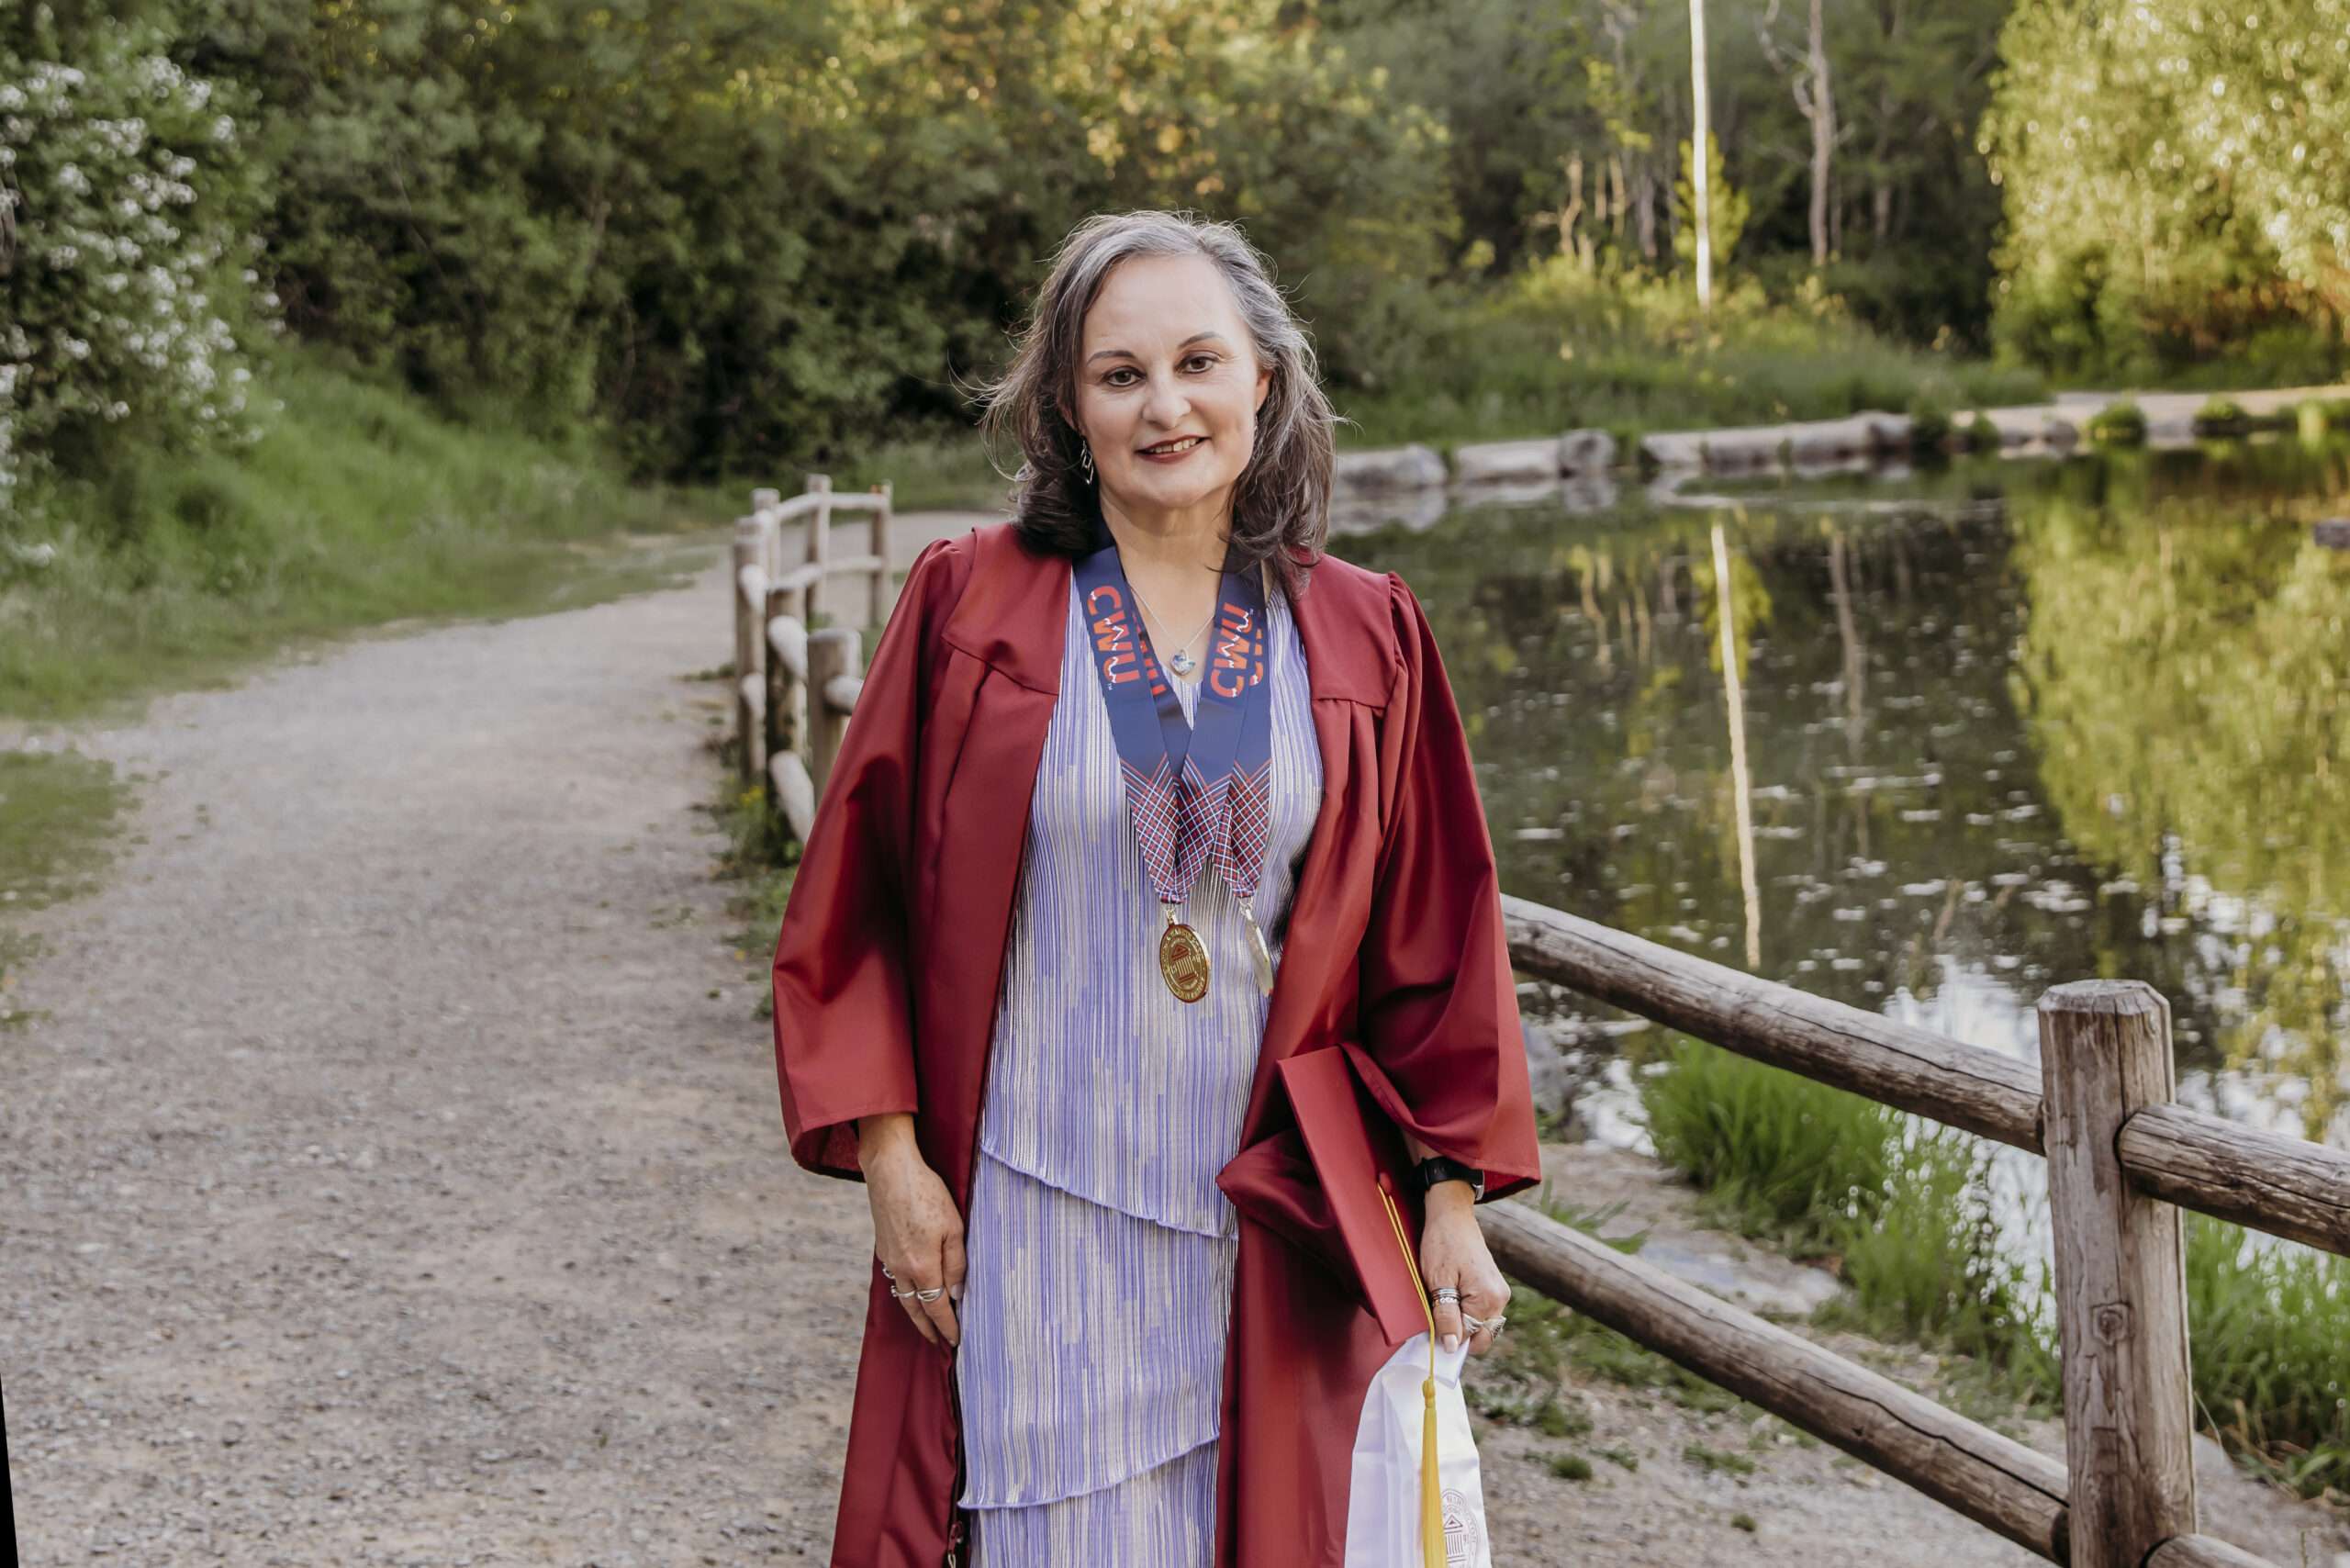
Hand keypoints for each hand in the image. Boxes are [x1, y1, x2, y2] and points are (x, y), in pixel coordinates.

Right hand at [859, 1116, 964, 1349]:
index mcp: (922, 1267)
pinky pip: (894, 1278)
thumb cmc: (926, 1193)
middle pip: (915, 1309)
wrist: (890, 1170)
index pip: (936, 1308)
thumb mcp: (954, 1227)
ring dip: (915, 1312)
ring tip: (926, 1322)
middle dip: (928, 1328)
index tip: (955, 1341)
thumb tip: (956, 1294)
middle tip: (938, 1343)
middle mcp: (901, 1269)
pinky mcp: (882, 1246)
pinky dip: (904, 1291)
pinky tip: (912, 1289)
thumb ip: (956, 1264)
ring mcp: (888, 1258)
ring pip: (902, 1295)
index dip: (946, 1327)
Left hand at [1418, 1183, 1507, 1355]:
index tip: (1430, 1329)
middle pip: (1479, 1336)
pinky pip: (1481, 1312)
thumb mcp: (1437, 1281)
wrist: (1452, 1215)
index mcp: (1488, 1299)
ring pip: (1480, 1325)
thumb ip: (1446, 1316)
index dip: (1448, 1337)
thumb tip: (1451, 1347)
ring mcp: (1499, 1293)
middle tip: (1436, 1312)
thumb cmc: (1442, 1243)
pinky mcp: (1494, 1288)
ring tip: (1443, 1299)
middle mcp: (1500, 1299)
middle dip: (1458, 1332)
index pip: (1469, 1338)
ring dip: (1462, 1321)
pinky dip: (1466, 1311)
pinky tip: (1451, 1295)